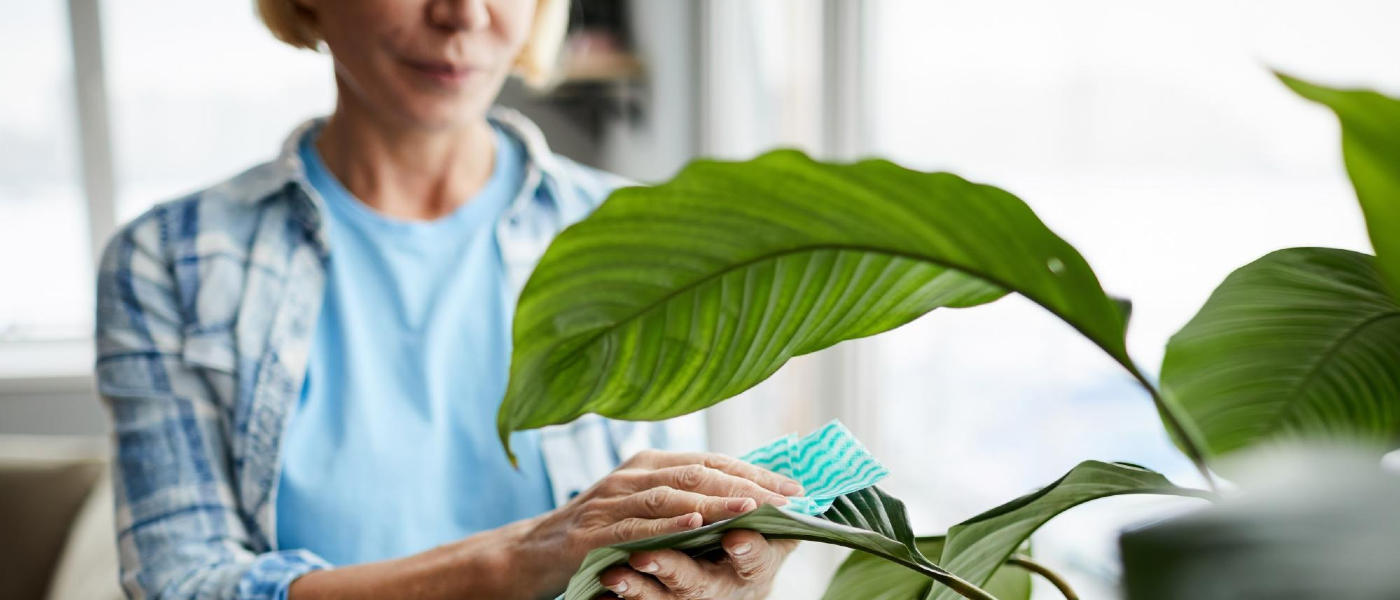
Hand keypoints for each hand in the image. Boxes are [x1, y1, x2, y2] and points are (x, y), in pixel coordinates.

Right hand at [511, 450, 802, 596]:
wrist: (532, 553)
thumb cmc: (596, 530)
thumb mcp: (639, 504)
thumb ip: (680, 495)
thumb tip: (741, 496)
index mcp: (649, 463)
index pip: (710, 460)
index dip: (754, 470)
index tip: (795, 486)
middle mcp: (632, 473)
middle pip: (698, 471)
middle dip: (747, 483)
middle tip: (787, 497)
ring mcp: (612, 500)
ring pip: (672, 494)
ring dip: (716, 499)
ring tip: (753, 506)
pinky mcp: (595, 531)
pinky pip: (638, 525)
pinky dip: (670, 523)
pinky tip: (698, 524)